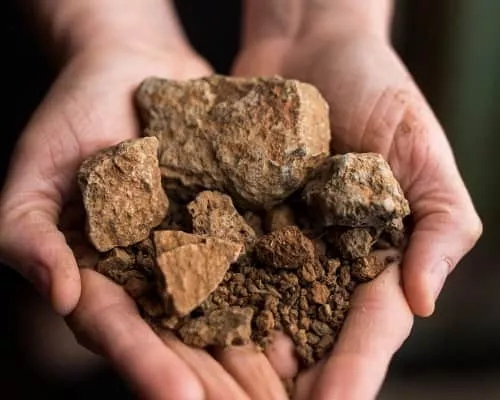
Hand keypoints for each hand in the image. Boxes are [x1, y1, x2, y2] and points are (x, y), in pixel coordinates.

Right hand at [0, 41, 289, 398]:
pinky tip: (315, 315)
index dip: (148, 366)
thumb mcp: (35, 171)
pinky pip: (264, 256)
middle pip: (186, 339)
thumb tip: (56, 292)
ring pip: (232, 310)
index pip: (125, 332)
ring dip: (259, 352)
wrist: (134, 68)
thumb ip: (27, 233)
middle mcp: (158, 274)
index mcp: (107, 277)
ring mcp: (202, 250)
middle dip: (217, 381)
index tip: (182, 399)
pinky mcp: (240, 220)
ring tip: (292, 386)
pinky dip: (286, 285)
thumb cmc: (73, 115)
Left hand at [234, 9, 481, 399]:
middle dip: (289, 381)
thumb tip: (424, 301)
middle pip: (308, 334)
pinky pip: (218, 260)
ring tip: (213, 391)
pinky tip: (182, 325)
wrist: (310, 47)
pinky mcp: (232, 215)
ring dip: (238, 352)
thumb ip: (438, 226)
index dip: (354, 369)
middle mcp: (320, 260)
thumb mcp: (425, 155)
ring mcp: (273, 241)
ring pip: (257, 309)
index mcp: (374, 257)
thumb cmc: (380, 92)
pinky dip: (204, 293)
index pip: (368, 326)